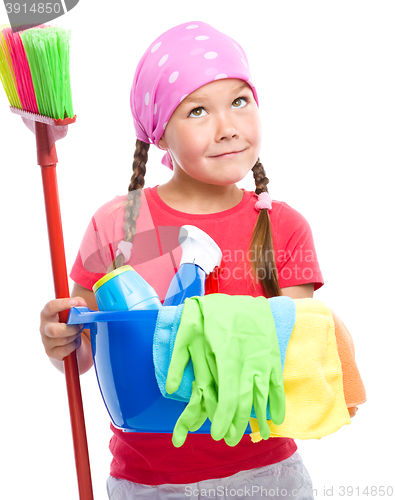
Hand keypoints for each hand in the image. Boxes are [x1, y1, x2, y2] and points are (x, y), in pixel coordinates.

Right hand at [40, 297, 87, 360]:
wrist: (66, 341)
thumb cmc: (69, 322)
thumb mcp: (72, 310)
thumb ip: (77, 304)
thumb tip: (82, 305)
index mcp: (47, 313)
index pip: (51, 307)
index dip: (63, 304)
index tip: (75, 303)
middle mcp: (44, 327)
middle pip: (55, 330)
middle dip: (72, 328)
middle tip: (81, 324)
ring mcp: (46, 341)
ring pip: (63, 340)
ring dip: (75, 335)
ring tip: (78, 331)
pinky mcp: (51, 352)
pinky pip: (65, 350)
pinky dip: (74, 345)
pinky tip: (75, 341)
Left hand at [167, 295, 285, 446]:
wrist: (247, 295)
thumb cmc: (215, 312)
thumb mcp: (189, 329)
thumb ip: (180, 359)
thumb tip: (172, 389)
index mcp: (227, 354)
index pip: (228, 395)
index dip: (223, 417)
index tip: (216, 433)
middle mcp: (248, 360)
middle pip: (245, 400)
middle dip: (237, 424)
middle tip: (228, 440)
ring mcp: (263, 359)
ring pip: (262, 396)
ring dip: (258, 418)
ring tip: (255, 436)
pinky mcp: (273, 356)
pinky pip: (277, 384)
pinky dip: (278, 402)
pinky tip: (276, 418)